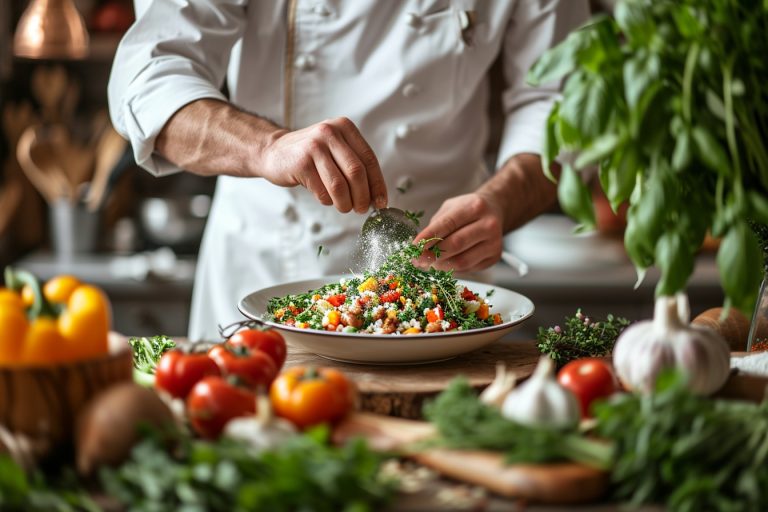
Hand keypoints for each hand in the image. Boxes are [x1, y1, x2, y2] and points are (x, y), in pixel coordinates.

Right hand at [259, 117, 387, 212]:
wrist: (273, 151)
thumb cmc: (309, 155)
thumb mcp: (334, 150)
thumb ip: (354, 166)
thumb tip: (375, 196)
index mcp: (345, 128)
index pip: (369, 159)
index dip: (377, 184)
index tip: (381, 202)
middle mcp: (330, 132)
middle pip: (357, 172)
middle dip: (363, 196)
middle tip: (362, 209)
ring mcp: (315, 146)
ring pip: (340, 185)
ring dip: (345, 203)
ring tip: (344, 208)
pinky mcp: (301, 163)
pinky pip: (322, 191)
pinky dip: (327, 201)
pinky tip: (325, 198)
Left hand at [413, 193, 503, 271]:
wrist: (494, 211)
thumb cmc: (468, 210)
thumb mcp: (450, 208)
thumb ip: (436, 225)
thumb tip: (418, 247)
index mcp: (475, 207)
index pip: (447, 224)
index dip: (428, 237)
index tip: (414, 247)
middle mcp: (488, 224)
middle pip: (456, 244)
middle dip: (432, 255)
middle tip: (417, 260)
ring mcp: (494, 242)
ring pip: (462, 261)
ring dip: (441, 265)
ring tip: (429, 263)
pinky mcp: (494, 257)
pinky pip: (468, 268)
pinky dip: (452, 269)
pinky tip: (445, 263)